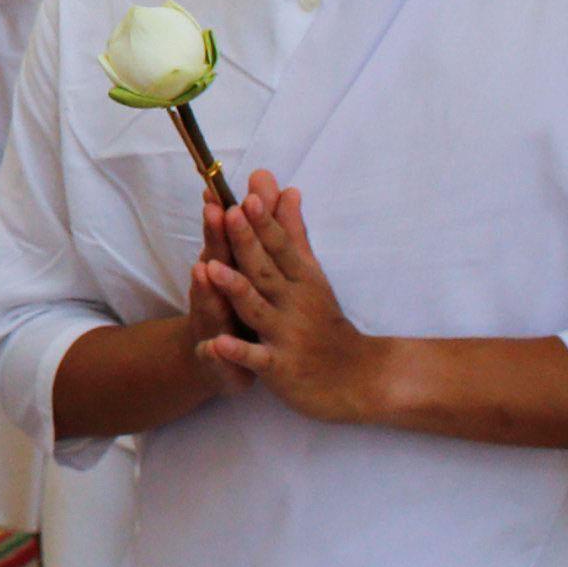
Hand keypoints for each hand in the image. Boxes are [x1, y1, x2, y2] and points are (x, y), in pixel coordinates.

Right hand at [176, 195, 252, 404]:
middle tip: (214, 210)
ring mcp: (213, 323)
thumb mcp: (247, 263)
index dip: (230, 209)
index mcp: (230, 267)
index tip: (226, 183)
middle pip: (215, 259)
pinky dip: (214, 351)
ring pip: (208, 303)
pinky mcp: (217, 358)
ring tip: (201, 268)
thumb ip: (261, 223)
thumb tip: (268, 178)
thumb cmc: (234, 304)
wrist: (215, 363)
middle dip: (215, 236)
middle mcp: (215, 291)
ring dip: (205, 287)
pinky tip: (211, 347)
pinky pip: (214, 355)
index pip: (229, 233)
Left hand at [192, 175, 390, 424]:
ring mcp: (286, 334)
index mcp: (299, 278)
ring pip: (257, 309)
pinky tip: (216, 344)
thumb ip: (293, 232)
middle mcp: (293, 302)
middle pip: (265, 269)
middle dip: (247, 241)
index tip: (250, 193)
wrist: (358, 377)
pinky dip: (237, 352)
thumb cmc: (324, 319)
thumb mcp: (311, 274)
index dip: (264, 220)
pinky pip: (255, 358)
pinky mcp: (279, 366)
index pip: (280, 244)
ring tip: (210, 268)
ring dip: (235, 289)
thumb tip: (288, 189)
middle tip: (229, 212)